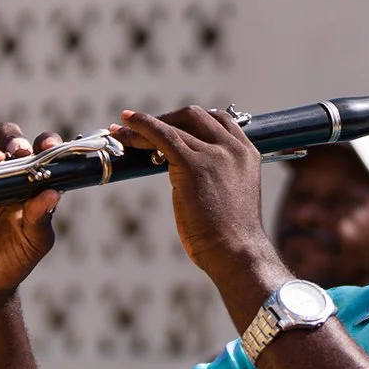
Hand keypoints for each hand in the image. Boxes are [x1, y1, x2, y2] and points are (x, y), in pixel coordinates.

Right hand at [0, 114, 66, 301]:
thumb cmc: (11, 261)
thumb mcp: (33, 242)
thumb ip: (41, 218)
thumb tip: (53, 193)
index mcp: (28, 184)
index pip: (38, 154)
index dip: (44, 145)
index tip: (48, 147)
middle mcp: (2, 176)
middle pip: (8, 142)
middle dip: (14, 142)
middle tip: (17, 154)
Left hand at [112, 107, 273, 288]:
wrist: (237, 253)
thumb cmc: (231, 237)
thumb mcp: (230, 196)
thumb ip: (215, 177)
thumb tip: (184, 175)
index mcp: (247, 154)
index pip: (219, 121)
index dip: (191, 120)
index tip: (172, 125)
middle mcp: (233, 148)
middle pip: (195, 116)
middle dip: (167, 117)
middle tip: (145, 126)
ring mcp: (214, 154)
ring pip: (173, 126)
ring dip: (144, 125)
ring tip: (121, 129)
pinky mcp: (193, 165)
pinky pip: (162, 135)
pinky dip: (141, 125)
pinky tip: (124, 124)